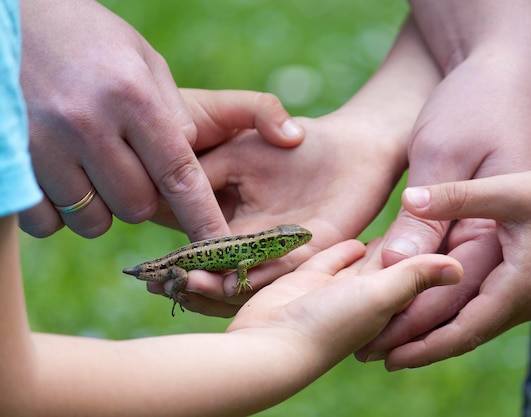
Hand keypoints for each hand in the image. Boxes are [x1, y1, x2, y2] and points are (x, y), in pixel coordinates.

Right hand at [18, 0, 301, 239]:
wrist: (15, 22)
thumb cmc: (100, 49)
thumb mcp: (158, 65)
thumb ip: (228, 105)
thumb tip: (292, 137)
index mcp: (136, 99)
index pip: (181, 177)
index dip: (205, 222)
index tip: (224, 253)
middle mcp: (90, 124)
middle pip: (140, 207)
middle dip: (149, 202)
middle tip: (136, 170)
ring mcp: (44, 145)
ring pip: (96, 220)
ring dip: (106, 209)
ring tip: (99, 170)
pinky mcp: (12, 163)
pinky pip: (49, 222)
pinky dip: (62, 214)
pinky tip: (65, 181)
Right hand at [158, 110, 407, 315]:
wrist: (349, 145)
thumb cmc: (291, 142)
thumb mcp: (236, 152)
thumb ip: (204, 173)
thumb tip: (163, 195)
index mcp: (231, 220)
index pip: (198, 243)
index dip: (174, 254)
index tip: (146, 266)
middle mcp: (253, 242)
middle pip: (217, 268)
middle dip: (188, 278)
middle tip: (158, 285)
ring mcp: (281, 252)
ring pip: (244, 276)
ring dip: (215, 284)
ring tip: (187, 286)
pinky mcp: (310, 254)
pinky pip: (280, 270)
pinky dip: (256, 276)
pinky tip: (231, 280)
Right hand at [228, 239, 462, 369]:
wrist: (268, 343)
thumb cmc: (328, 324)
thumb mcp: (379, 297)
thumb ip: (415, 278)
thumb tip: (461, 268)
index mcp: (388, 304)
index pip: (418, 275)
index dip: (434, 254)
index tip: (453, 228)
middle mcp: (364, 298)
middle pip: (393, 266)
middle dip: (409, 246)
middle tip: (428, 217)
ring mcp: (335, 289)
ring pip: (364, 262)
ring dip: (379, 245)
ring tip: (398, 222)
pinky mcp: (308, 280)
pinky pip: (334, 260)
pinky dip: (347, 250)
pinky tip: (359, 239)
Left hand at [359, 158, 530, 368]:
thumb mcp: (510, 191)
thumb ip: (458, 196)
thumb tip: (408, 199)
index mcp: (516, 287)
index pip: (461, 330)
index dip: (420, 344)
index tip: (384, 353)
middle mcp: (521, 302)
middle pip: (461, 337)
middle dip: (417, 348)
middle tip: (373, 355)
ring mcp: (524, 297)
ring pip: (471, 328)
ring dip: (432, 337)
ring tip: (392, 342)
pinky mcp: (523, 286)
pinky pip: (481, 313)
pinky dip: (450, 320)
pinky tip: (427, 317)